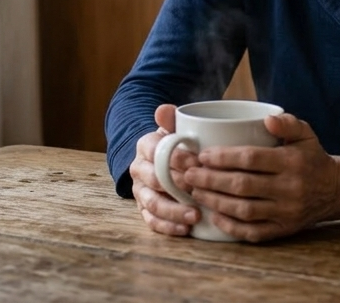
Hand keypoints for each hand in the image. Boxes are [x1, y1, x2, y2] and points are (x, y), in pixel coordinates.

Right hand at [128, 104, 201, 235]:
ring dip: (174, 210)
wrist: (162, 159)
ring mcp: (140, 191)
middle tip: (201, 190)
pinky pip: (151, 221)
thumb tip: (164, 110)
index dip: (176, 158)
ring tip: (195, 215)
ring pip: (152, 203)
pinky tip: (186, 229)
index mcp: (145, 146)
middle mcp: (138, 169)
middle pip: (155, 179)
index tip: (198, 163)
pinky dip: (168, 226)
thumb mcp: (176, 129)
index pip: (156, 151)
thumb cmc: (177, 144)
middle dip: (178, 186)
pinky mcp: (144, 210)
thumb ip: (173, 119)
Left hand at [183, 113, 339, 241]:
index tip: (203, 155)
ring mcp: (287, 212)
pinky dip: (231, 226)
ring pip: (244, 210)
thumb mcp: (306, 133)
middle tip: (188, 174)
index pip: (251, 159)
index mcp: (292, 162)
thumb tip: (267, 120)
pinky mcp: (284, 230)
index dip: (223, 157)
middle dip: (210, 180)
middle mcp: (290, 189)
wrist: (336, 190)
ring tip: (195, 192)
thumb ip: (287, 123)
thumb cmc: (312, 157)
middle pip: (242, 186)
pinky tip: (214, 216)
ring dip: (215, 202)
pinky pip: (254, 232)